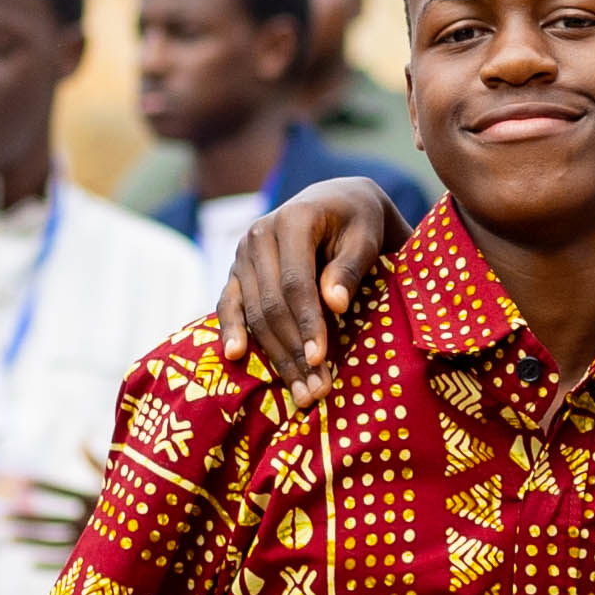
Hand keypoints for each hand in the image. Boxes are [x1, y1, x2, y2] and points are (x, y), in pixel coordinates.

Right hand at [219, 176, 404, 388]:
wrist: (337, 202)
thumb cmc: (358, 222)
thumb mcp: (366, 237)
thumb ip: (350, 267)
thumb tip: (334, 305)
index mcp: (292, 221)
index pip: (295, 282)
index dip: (307, 323)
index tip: (321, 359)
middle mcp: (258, 235)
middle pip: (271, 304)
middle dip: (293, 351)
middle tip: (316, 390)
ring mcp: (242, 254)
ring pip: (253, 312)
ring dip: (275, 356)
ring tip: (300, 392)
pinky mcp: (236, 271)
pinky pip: (228, 304)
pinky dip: (231, 331)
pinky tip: (235, 357)